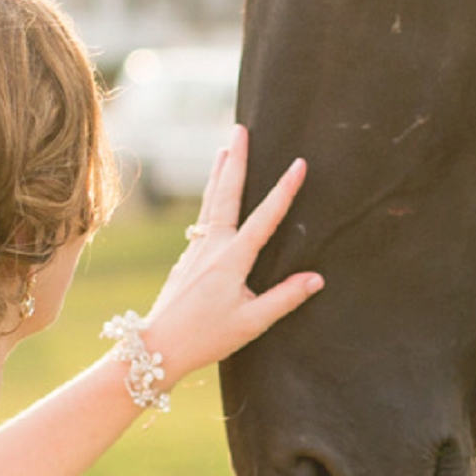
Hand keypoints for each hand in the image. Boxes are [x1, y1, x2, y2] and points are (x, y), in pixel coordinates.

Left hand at [132, 126, 323, 382]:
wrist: (159, 346)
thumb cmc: (207, 337)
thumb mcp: (252, 323)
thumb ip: (284, 298)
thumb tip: (316, 278)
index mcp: (231, 259)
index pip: (265, 218)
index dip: (284, 191)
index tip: (299, 164)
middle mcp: (211, 246)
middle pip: (226, 194)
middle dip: (236, 160)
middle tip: (240, 129)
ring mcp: (196, 249)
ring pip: (210, 202)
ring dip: (219, 173)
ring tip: (225, 148)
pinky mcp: (187, 259)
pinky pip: (202, 218)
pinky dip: (211, 198)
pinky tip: (214, 197)